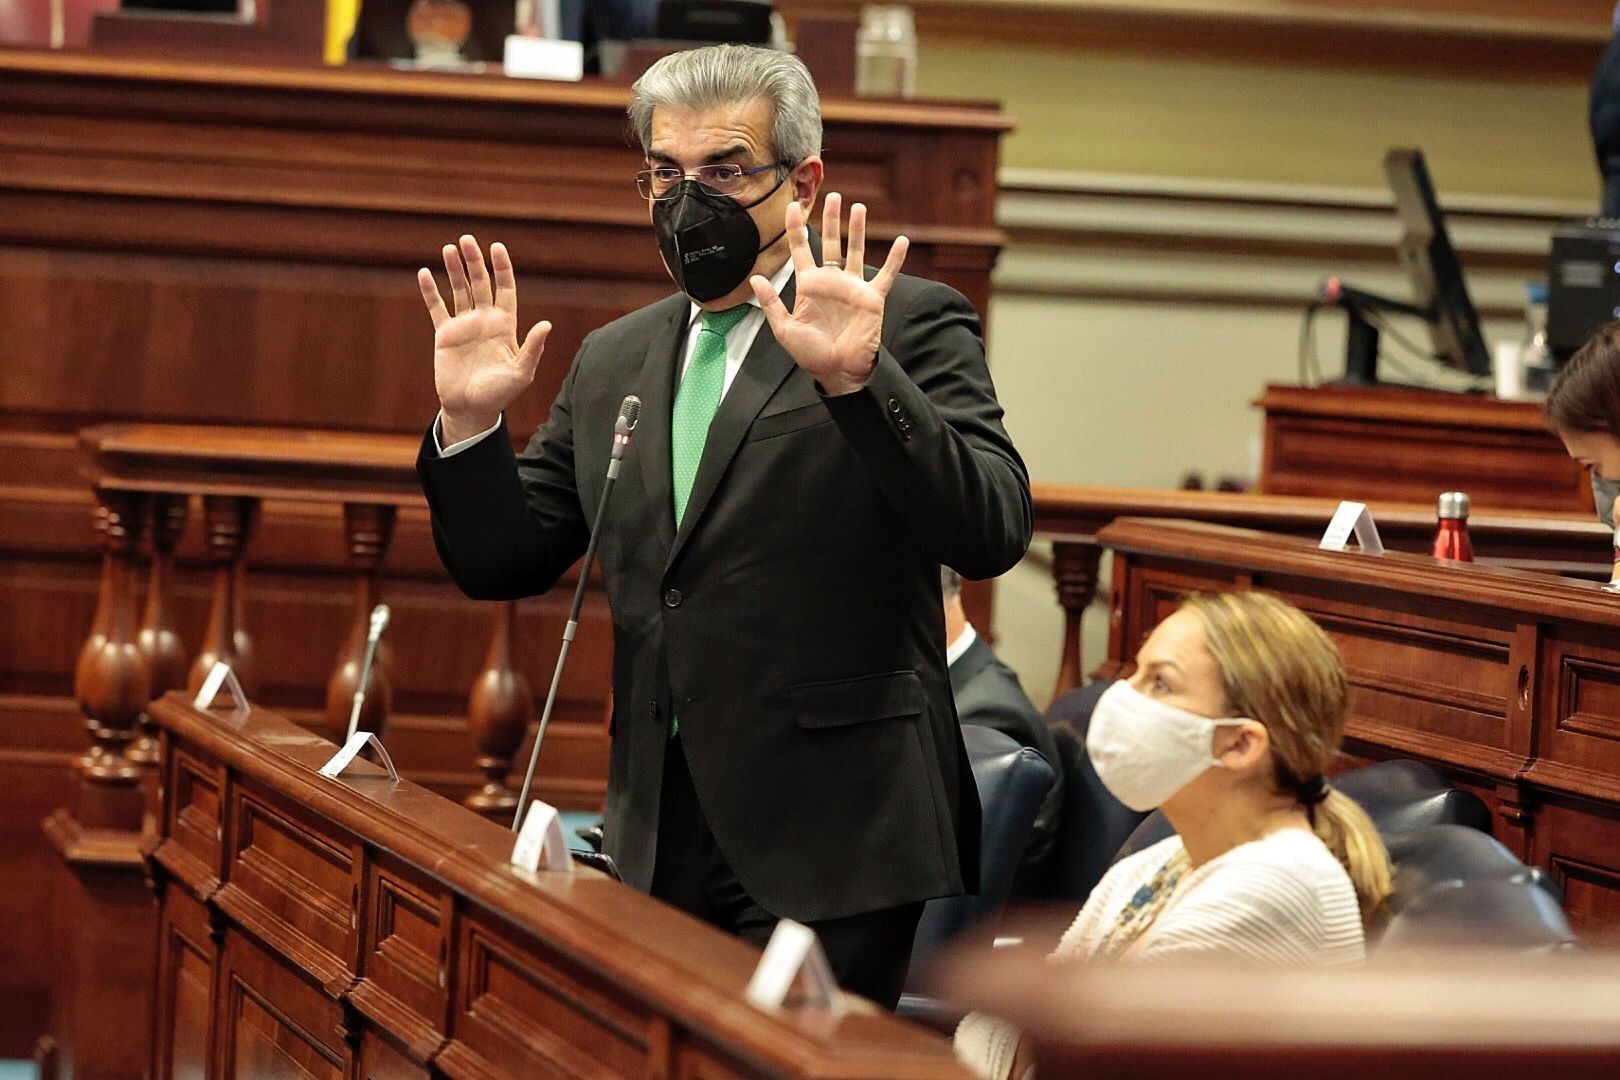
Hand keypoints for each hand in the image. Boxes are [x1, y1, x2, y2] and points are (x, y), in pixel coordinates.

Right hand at [418, 235, 551, 444]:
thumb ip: (533, 348)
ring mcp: (464, 326)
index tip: (496, 247)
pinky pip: (437, 308)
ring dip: (454, 269)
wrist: (471, 409)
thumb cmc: (500, 394)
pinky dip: (430, 291)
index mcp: (505, 325)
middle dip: (475, 262)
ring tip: (449, 249)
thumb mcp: (521, 372)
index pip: (505, 289)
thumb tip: (547, 324)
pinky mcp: (445, 335)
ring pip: (459, 290)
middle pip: (480, 283)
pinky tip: (424, 273)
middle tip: (467, 240)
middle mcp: (484, 320)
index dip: (502, 268)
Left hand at [750, 193, 908, 396]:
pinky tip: (902, 241)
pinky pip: (885, 276)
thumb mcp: (785, 330)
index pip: (801, 249)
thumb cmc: (811, 354)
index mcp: (809, 285)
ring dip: (858, 230)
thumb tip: (755, 278)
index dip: (795, 228)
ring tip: (859, 207)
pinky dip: (894, 260)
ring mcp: (853, 288)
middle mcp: (831, 281)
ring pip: (856, 252)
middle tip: (833, 195)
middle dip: (831, 219)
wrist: (838, 372)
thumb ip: (772, 304)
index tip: (791, 205)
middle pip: (831, 242)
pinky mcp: (872, 299)